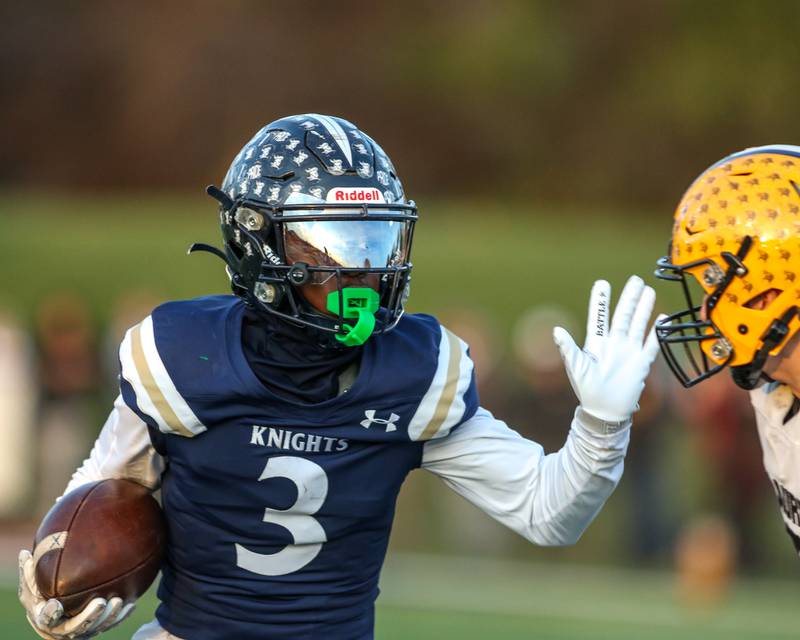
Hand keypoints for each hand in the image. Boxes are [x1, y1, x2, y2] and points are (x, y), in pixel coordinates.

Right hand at [18, 549, 134, 638]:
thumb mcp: (31, 584)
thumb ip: (29, 572)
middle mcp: (62, 629)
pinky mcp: (94, 629)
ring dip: (108, 617)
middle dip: (89, 617)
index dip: (50, 614)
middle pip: (75, 628)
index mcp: (45, 618)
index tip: (56, 604)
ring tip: (118, 601)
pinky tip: (131, 604)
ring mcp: (80, 631)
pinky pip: (109, 625)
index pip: (46, 619)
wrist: (55, 612)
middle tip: (101, 602)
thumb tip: (24, 553)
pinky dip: (120, 617)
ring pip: (95, 629)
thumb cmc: (41, 594)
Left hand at [553, 275, 663, 422]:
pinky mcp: (641, 363)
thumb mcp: (575, 367)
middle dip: (628, 298)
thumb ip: (567, 348)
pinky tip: (663, 317)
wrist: (604, 411)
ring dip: (643, 308)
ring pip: (638, 324)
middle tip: (635, 280)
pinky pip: (652, 344)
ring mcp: (628, 352)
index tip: (602, 283)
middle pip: (623, 316)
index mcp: (596, 343)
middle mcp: (613, 344)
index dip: (601, 301)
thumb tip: (556, 330)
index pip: (599, 317)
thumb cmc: (586, 389)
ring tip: (648, 290)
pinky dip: (657, 331)